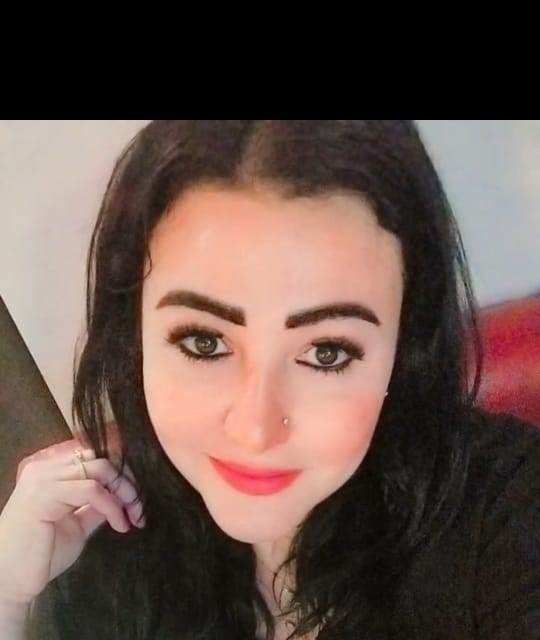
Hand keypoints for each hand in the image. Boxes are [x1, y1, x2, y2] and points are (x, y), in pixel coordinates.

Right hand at [0, 439, 144, 607]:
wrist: (10, 581)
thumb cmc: (40, 555)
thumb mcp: (77, 524)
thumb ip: (96, 505)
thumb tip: (123, 495)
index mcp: (51, 470)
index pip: (96, 456)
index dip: (122, 472)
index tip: (138, 498)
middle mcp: (46, 467)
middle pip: (102, 458)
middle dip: (128, 481)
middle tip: (140, 508)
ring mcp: (43, 478)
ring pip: (101, 469)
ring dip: (125, 493)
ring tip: (133, 516)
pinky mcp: (45, 493)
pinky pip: (92, 490)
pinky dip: (113, 506)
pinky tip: (120, 524)